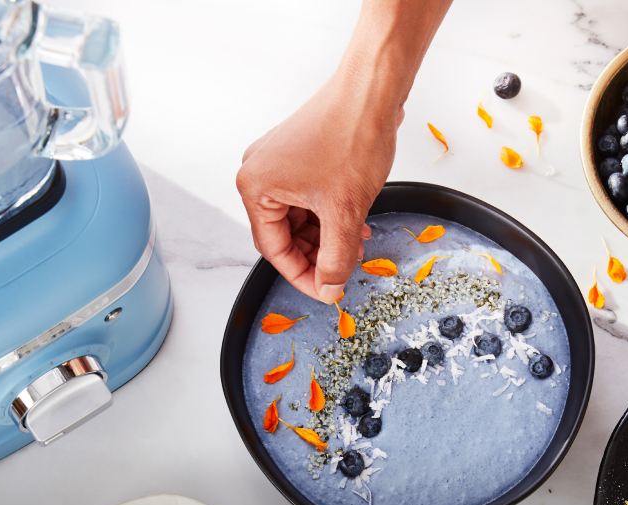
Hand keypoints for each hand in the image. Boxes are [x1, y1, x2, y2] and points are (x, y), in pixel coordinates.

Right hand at [235, 0, 451, 303]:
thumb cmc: (352, 137)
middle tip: (344, 269)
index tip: (327, 291)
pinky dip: (328, 214)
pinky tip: (353, 222)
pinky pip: (307, 197)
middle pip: (284, 234)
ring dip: (326, 236)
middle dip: (317, 254)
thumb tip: (329, 289)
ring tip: (355, 244)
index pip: (274, 249)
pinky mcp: (297, 154)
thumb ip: (335, 259)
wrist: (372, 90)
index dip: (302, 275)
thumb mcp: (344, 213)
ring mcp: (277, 161)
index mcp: (255, 186)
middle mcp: (258, 172)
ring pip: (299, 218)